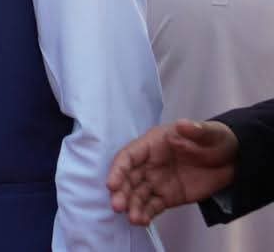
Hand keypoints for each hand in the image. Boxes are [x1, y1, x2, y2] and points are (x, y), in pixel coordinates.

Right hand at [108, 119, 238, 225]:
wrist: (233, 160)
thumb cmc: (215, 141)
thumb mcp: (209, 133)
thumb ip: (195, 130)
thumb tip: (183, 125)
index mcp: (153, 144)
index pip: (129, 156)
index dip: (118, 169)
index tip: (112, 183)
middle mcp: (150, 163)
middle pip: (129, 178)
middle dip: (121, 192)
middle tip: (118, 206)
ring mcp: (158, 181)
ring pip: (138, 194)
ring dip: (132, 206)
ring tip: (133, 219)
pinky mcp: (168, 197)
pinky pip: (153, 206)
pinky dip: (146, 214)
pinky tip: (141, 221)